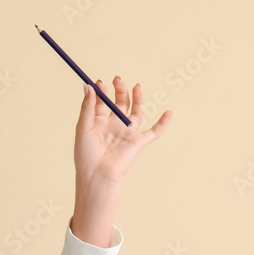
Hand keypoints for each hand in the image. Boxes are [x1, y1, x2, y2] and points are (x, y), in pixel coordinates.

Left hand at [74, 76, 172, 190]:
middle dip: (120, 91)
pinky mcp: (138, 142)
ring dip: (138, 99)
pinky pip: (154, 132)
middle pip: (120, 104)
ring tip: (136, 86)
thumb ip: (87, 107)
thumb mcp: (83, 127)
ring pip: (136, 112)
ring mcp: (127, 133)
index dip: (102, 92)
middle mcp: (114, 127)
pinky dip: (163, 123)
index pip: (103, 103)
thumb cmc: (86, 155)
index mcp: (99, 123)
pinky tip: (170, 112)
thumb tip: (88, 85)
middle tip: (117, 80)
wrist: (96, 174)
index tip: (100, 82)